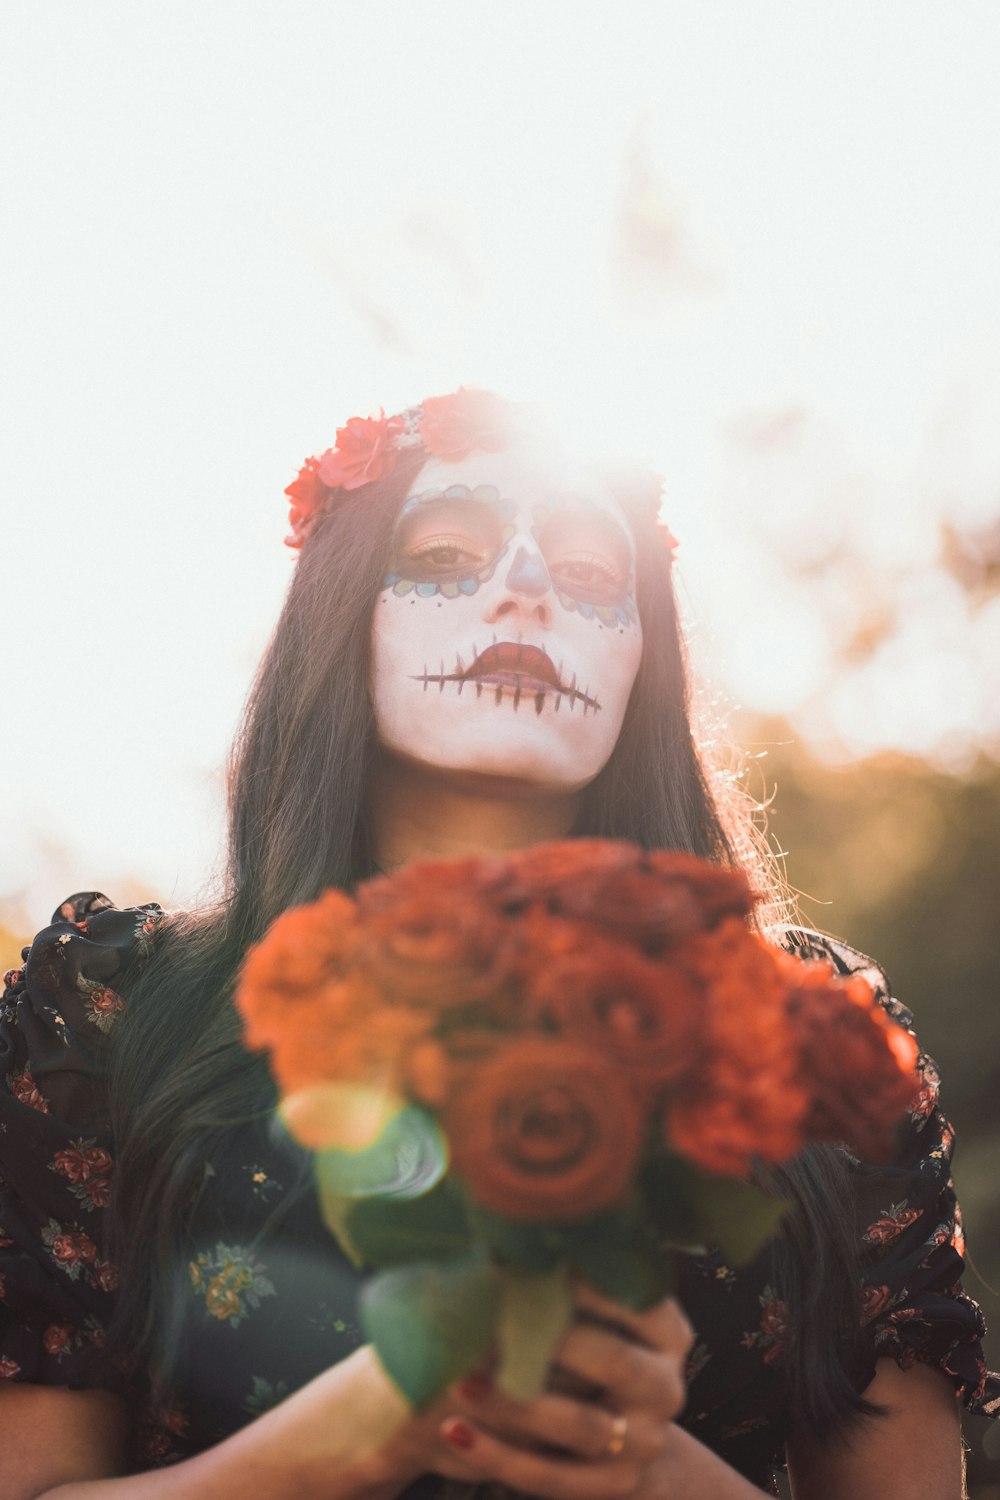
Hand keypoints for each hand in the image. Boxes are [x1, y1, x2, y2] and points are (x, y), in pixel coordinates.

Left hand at [402, 1282, 693, 1498]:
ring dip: (516, 1403)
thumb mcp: (599, 1313)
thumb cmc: (594, 1344)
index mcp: (668, 1334)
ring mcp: (642, 1444)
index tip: (526, 1263)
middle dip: (551, 1342)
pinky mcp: (610, 1487)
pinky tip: (454, 1430)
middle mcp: (665, 1388)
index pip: (633, 1301)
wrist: (625, 1429)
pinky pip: (548, 1475)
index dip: (582, 1284)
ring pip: (579, 1426)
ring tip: (459, 1379)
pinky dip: (497, 1454)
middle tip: (491, 1322)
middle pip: (613, 1363)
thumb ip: (570, 1284)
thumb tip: (509, 1241)